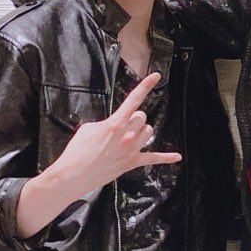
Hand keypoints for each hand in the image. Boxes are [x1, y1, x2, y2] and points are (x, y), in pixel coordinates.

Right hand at [46, 72, 180, 196]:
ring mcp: (131, 150)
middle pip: (142, 117)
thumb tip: (114, 126)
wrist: (73, 175)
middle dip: (134, 118)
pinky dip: (166, 158)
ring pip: (149, 132)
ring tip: (129, 136)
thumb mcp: (88, 128)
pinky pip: (154, 158)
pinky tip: (176, 157)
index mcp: (115, 123)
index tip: (156, 76)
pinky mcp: (132, 163)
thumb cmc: (77, 151)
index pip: (134, 99)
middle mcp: (126, 135)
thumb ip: (106, 123)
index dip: (146, 86)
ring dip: (141, 131)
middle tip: (122, 124)